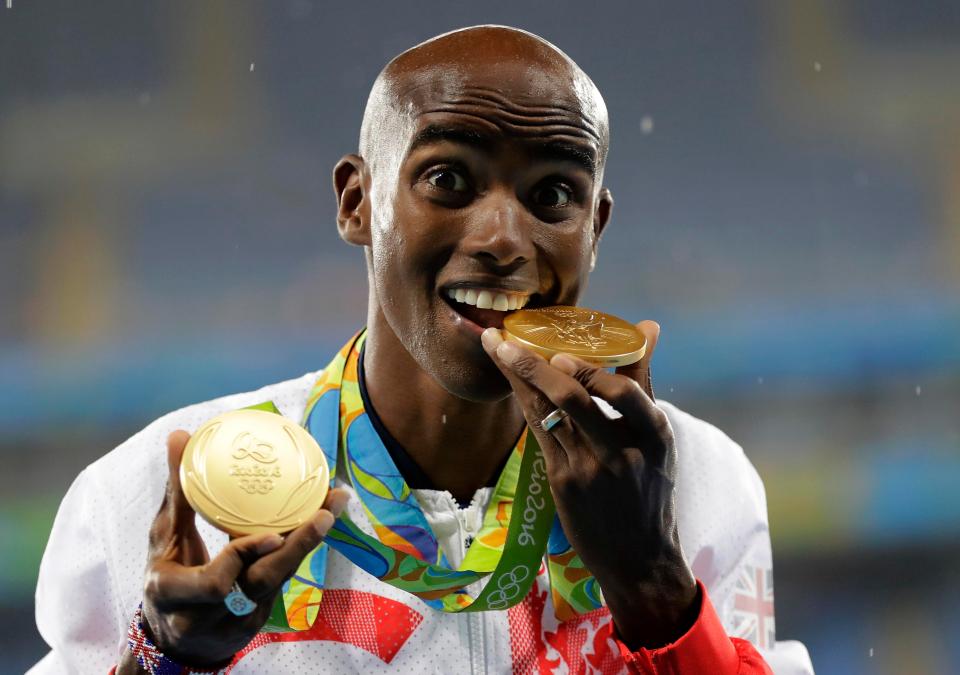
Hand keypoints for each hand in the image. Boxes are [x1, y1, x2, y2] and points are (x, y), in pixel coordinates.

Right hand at [120, 430, 349, 670]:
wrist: (175, 640)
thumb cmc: (167, 576)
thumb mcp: (162, 538)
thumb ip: (177, 491)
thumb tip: (180, 435)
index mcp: (174, 593)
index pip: (216, 582)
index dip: (243, 558)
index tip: (272, 534)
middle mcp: (211, 613)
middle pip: (261, 582)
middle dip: (296, 549)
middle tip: (324, 514)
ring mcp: (239, 620)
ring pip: (280, 580)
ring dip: (308, 542)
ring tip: (334, 504)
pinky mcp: (261, 617)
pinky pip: (285, 579)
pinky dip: (302, 549)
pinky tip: (322, 518)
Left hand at [481, 322, 697, 648]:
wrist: (639, 558)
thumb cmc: (650, 490)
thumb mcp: (658, 438)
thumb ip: (645, 383)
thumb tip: (648, 326)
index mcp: (653, 435)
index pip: (624, 392)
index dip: (591, 369)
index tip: (561, 351)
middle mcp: (620, 452)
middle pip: (574, 399)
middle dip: (535, 365)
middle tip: (506, 340)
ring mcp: (588, 470)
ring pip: (546, 414)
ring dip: (517, 378)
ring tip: (494, 348)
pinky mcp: (563, 484)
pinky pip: (539, 433)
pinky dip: (525, 403)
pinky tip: (510, 382)